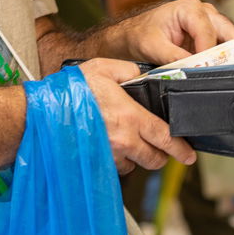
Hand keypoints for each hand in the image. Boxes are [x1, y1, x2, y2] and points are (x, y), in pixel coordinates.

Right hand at [79, 58, 195, 173]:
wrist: (44, 111)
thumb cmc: (71, 89)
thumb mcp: (103, 67)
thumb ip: (129, 70)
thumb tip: (143, 75)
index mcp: (130, 117)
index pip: (165, 138)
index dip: (181, 149)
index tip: (189, 155)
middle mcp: (123, 140)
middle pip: (154, 159)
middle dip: (161, 155)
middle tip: (160, 146)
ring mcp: (109, 154)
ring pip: (134, 165)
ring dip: (137, 157)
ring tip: (129, 141)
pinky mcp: (96, 162)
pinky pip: (115, 167)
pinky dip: (118, 159)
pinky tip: (111, 144)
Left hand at [117, 0, 233, 64]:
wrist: (137, 34)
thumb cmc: (143, 34)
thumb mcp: (153, 47)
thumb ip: (172, 57)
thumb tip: (192, 68)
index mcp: (189, 8)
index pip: (206, 31)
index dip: (209, 52)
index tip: (208, 70)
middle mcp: (204, 11)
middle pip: (227, 30)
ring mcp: (210, 22)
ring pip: (230, 38)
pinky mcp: (211, 35)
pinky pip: (225, 46)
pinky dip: (228, 59)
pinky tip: (232, 72)